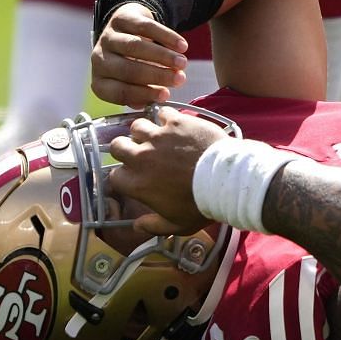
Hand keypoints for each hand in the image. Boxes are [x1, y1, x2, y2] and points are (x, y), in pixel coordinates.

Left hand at [91, 2, 188, 106]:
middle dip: (157, 75)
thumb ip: (143, 92)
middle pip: (128, 69)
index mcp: (101, 81)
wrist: (128, 30)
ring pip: (136, 47)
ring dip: (163, 56)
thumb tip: (158, 99)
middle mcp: (98, 60)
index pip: (119, 92)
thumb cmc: (133, 63)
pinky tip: (182, 46)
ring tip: (182, 63)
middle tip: (180, 79)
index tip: (166, 95)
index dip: (144, 94)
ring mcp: (108, 37)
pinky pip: (146, 27)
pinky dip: (166, 37)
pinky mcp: (122, 19)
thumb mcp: (132, 82)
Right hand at [109, 106, 228, 235]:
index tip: (134, 175)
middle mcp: (142, 158)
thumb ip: (152, 226)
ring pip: (137, 126)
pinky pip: (163, 112)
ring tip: (156, 135)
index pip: (115, 175)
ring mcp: (159, 137)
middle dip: (126, 147)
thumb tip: (137, 227)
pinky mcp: (177, 122)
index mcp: (137, 183)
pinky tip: (175, 123)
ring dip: (144, 130)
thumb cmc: (201, 204)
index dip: (124, 175)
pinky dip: (167, 117)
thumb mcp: (176, 225)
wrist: (226, 181)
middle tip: (139, 150)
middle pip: (117, 145)